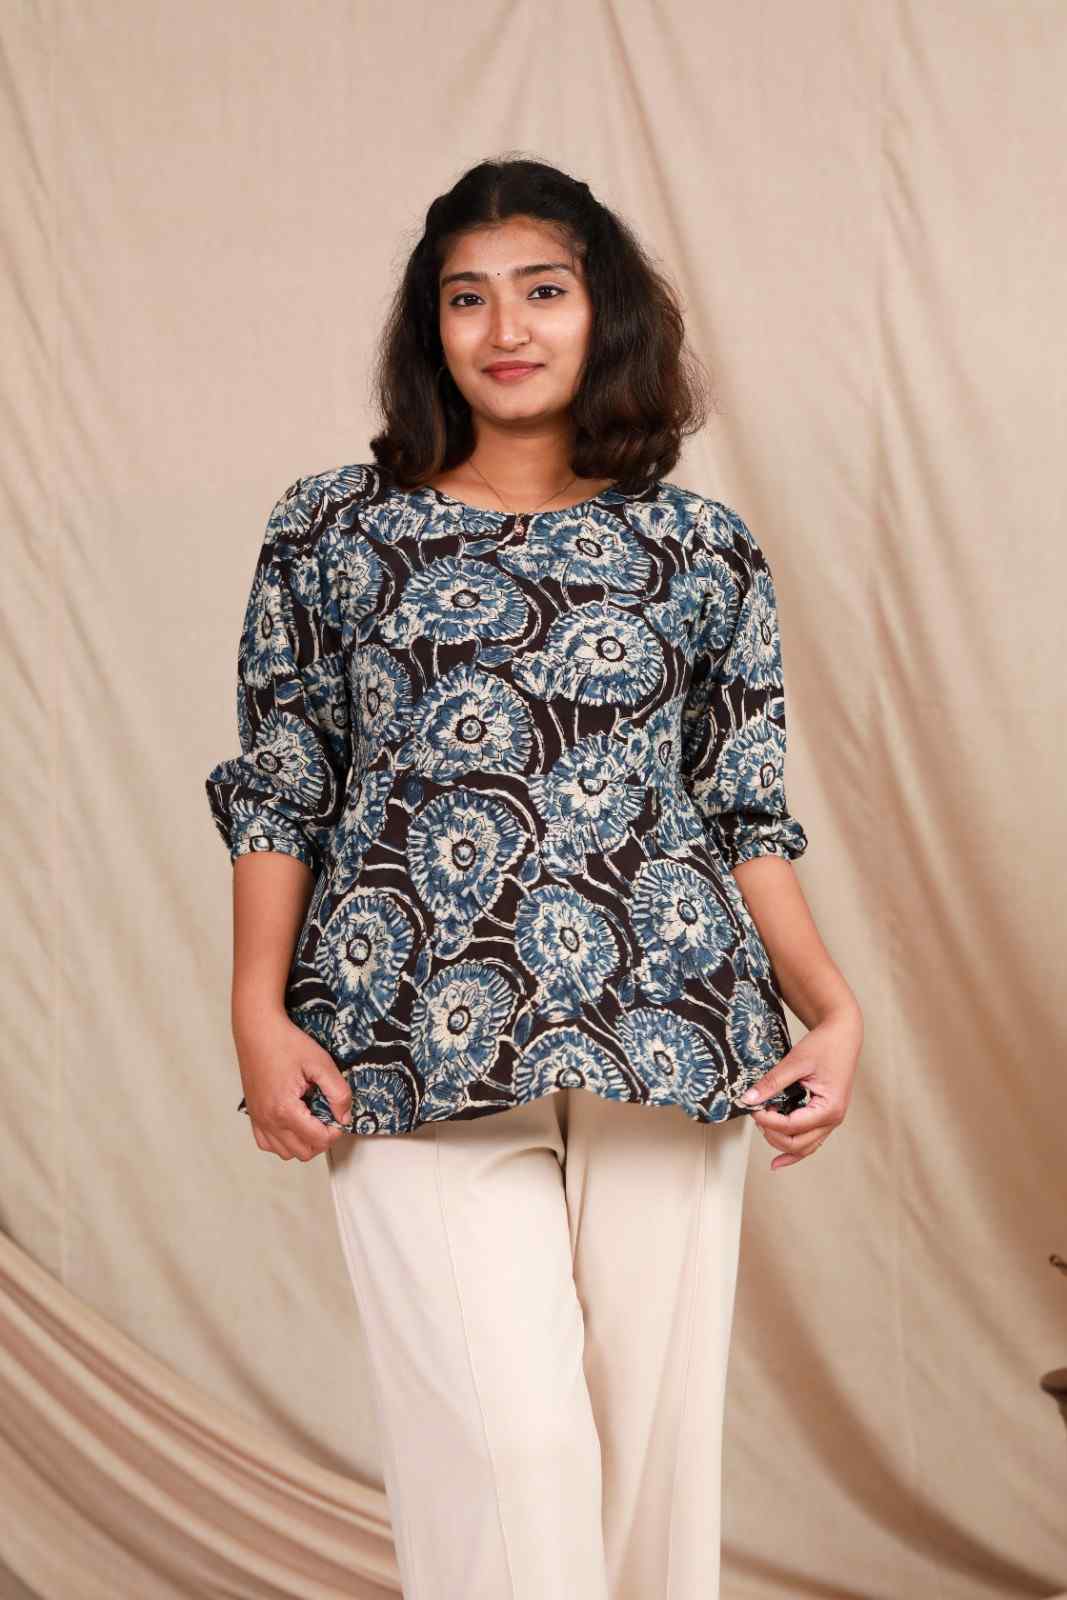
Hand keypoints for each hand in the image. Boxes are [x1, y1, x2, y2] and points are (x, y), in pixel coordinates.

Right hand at [234, 1011, 353, 1161]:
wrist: (258, 1030)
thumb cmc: (287, 1043)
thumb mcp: (321, 1063)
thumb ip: (338, 1092)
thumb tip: (345, 1116)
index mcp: (285, 1109)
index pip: (318, 1140)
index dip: (335, 1131)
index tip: (339, 1115)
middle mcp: (269, 1120)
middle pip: (303, 1152)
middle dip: (321, 1139)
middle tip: (327, 1117)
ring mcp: (258, 1119)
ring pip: (285, 1152)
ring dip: (303, 1142)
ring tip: (311, 1119)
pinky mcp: (253, 1115)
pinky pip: (268, 1144)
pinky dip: (283, 1141)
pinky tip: (293, 1122)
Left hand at [741, 1005, 861, 1170]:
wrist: (843, 1034)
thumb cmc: (825, 1045)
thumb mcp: (795, 1062)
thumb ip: (772, 1083)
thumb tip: (749, 1099)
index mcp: (829, 1108)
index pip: (792, 1126)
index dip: (768, 1120)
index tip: (753, 1107)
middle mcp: (834, 1119)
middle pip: (798, 1144)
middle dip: (772, 1134)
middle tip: (756, 1114)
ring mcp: (831, 1120)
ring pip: (804, 1147)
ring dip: (781, 1143)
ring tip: (762, 1128)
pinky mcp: (826, 1116)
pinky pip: (810, 1141)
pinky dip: (794, 1151)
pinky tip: (779, 1161)